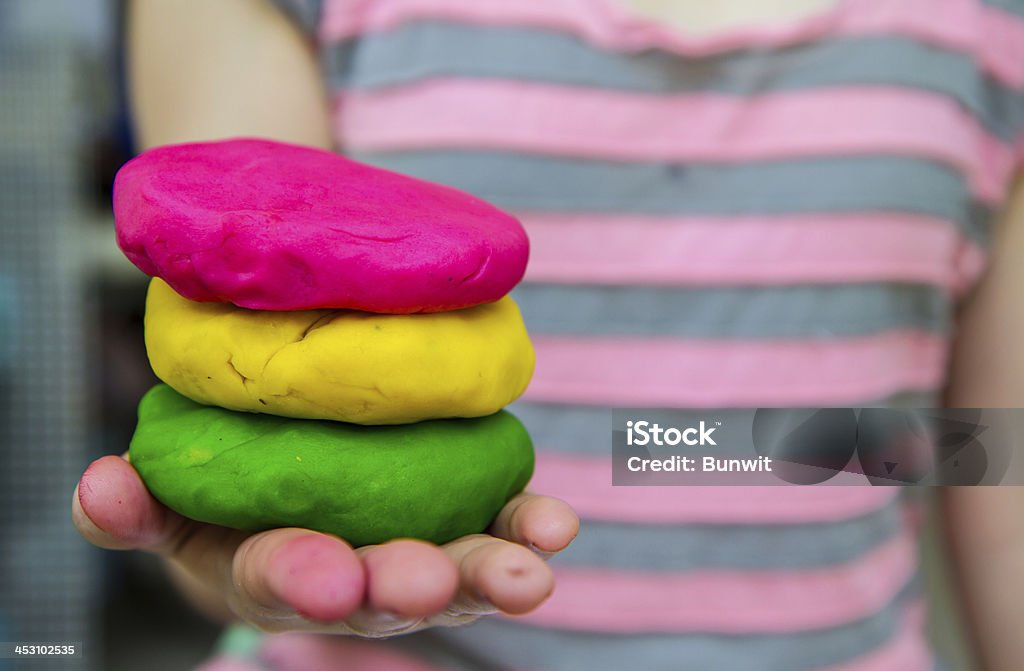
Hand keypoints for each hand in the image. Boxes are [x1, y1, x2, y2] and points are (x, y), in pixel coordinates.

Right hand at [72, 454, 577, 636]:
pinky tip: (556, 525)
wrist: (303, 480)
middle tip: (430, 586)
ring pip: (458, 568)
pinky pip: (502, 523)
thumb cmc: (231, 502)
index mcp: (281, 569)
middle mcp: (359, 573)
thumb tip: (100, 486)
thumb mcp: (174, 506)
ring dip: (492, 572)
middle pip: (384, 589)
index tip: (323, 576)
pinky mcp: (468, 514)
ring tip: (532, 573)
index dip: (301, 579)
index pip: (286, 579)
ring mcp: (420, 547)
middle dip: (407, 589)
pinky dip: (528, 524)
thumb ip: (135, 508)